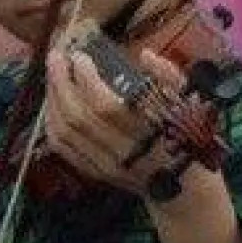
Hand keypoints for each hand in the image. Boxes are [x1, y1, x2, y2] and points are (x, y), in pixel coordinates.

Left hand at [41, 46, 185, 196]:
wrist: (185, 187)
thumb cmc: (187, 140)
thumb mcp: (188, 103)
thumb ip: (169, 77)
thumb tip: (145, 55)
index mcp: (147, 132)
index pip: (105, 105)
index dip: (86, 78)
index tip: (80, 56)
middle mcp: (122, 151)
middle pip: (77, 117)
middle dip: (61, 83)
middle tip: (56, 58)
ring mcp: (106, 165)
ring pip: (65, 133)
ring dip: (52, 101)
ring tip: (53, 77)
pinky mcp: (97, 172)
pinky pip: (64, 149)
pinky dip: (52, 124)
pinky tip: (52, 106)